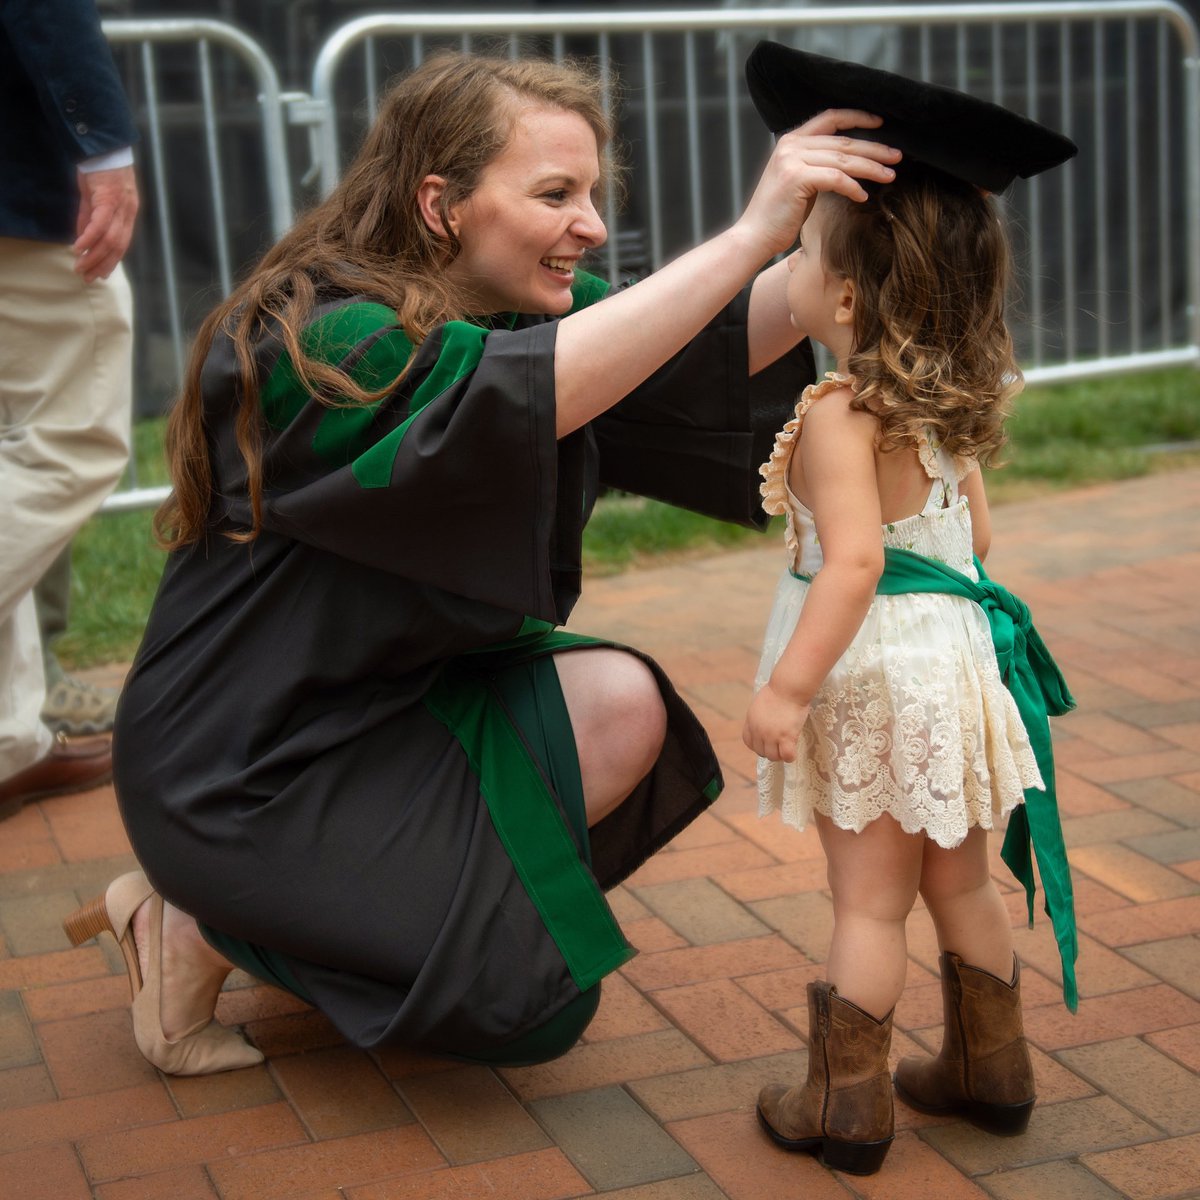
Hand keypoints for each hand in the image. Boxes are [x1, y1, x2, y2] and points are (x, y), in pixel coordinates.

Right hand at [74, 164, 139, 281]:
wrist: (103, 145)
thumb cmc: (99, 169)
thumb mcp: (94, 197)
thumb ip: (89, 217)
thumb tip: (83, 237)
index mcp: (128, 213)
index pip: (122, 244)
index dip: (111, 261)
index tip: (100, 274)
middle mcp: (128, 213)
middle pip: (117, 247)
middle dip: (102, 265)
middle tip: (88, 278)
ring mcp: (121, 207)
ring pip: (110, 240)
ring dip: (93, 256)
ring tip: (80, 268)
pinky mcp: (108, 199)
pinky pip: (100, 225)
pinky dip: (89, 239)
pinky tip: (79, 249)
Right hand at [736, 109, 900, 259]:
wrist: (753, 237)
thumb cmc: (778, 216)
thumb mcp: (800, 182)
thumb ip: (818, 165)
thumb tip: (850, 163)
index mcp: (791, 141)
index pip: (831, 118)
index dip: (858, 118)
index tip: (882, 124)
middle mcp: (791, 144)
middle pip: (843, 141)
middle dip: (875, 149)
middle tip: (898, 156)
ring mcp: (792, 159)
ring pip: (843, 159)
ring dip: (871, 168)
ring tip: (891, 176)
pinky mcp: (797, 178)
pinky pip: (836, 179)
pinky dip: (853, 187)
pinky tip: (863, 196)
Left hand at [742, 681, 811, 762]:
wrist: (788, 688)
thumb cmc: (777, 691)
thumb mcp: (759, 704)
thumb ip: (759, 718)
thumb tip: (764, 725)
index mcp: (751, 722)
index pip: (749, 742)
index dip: (758, 745)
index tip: (766, 743)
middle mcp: (758, 731)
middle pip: (760, 752)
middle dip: (770, 751)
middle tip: (780, 746)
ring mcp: (771, 735)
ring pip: (773, 756)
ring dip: (780, 755)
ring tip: (787, 748)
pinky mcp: (786, 736)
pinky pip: (787, 755)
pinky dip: (790, 756)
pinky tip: (793, 750)